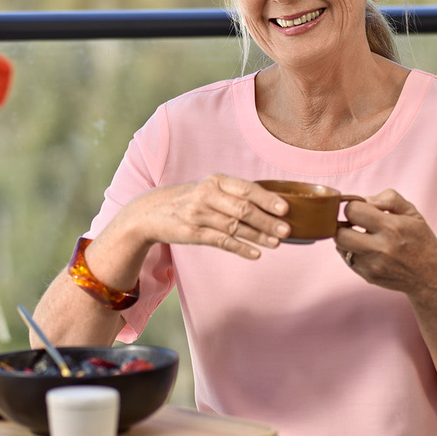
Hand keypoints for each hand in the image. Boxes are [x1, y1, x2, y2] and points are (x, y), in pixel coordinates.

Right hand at [112, 173, 291, 259]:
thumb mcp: (208, 189)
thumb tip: (270, 204)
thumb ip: (233, 194)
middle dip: (267, 221)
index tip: (286, 208)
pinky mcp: (193, 233)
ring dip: (258, 236)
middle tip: (287, 230)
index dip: (267, 199)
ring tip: (277, 243)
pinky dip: (240, 248)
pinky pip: (221, 242)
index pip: (246, 188)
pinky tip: (255, 254)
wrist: (149, 212)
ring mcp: (199, 215)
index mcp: (215, 181)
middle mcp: (206, 195)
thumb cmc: (188, 200)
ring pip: (235, 227)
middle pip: (243, 209)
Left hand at [333, 189, 436, 296]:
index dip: (354, 206)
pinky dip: (352, 252)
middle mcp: (381, 248)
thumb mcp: (413, 213)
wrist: (431, 277)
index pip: (353, 211)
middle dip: (343, 224)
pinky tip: (366, 249)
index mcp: (392, 227)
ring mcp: (373, 265)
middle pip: (340, 233)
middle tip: (354, 223)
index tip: (361, 209)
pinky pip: (348, 259)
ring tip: (359, 235)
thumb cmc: (421, 240)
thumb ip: (389, 199)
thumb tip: (365, 200)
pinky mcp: (369, 276)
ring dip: (346, 238)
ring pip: (340, 247)